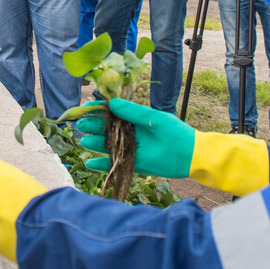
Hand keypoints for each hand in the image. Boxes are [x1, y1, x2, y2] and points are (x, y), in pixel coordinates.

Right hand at [78, 99, 194, 178]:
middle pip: (107, 130)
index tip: (86, 107)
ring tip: (83, 141)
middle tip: (80, 125)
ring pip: (108, 146)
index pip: (113, 113)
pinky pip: (114, 164)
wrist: (189, 155)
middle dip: (93, 127)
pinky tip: (90, 163)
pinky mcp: (132, 164)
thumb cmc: (174, 132)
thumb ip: (133, 112)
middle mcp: (130, 133)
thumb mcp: (154, 118)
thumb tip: (111, 103)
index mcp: (135, 119)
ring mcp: (130, 149)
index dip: (99, 110)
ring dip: (95, 144)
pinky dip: (102, 164)